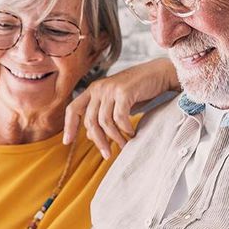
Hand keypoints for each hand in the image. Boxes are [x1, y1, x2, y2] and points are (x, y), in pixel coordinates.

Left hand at [64, 57, 179, 158]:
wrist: (161, 73)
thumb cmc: (139, 90)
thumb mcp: (116, 105)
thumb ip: (102, 117)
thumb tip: (90, 136)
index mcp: (93, 90)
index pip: (72, 109)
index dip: (68, 126)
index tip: (67, 142)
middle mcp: (98, 88)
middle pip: (90, 121)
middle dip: (98, 141)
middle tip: (107, 155)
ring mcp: (110, 88)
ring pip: (105, 121)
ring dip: (115, 137)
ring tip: (124, 145)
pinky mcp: (123, 91)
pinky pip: (120, 118)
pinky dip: (125, 129)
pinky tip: (132, 133)